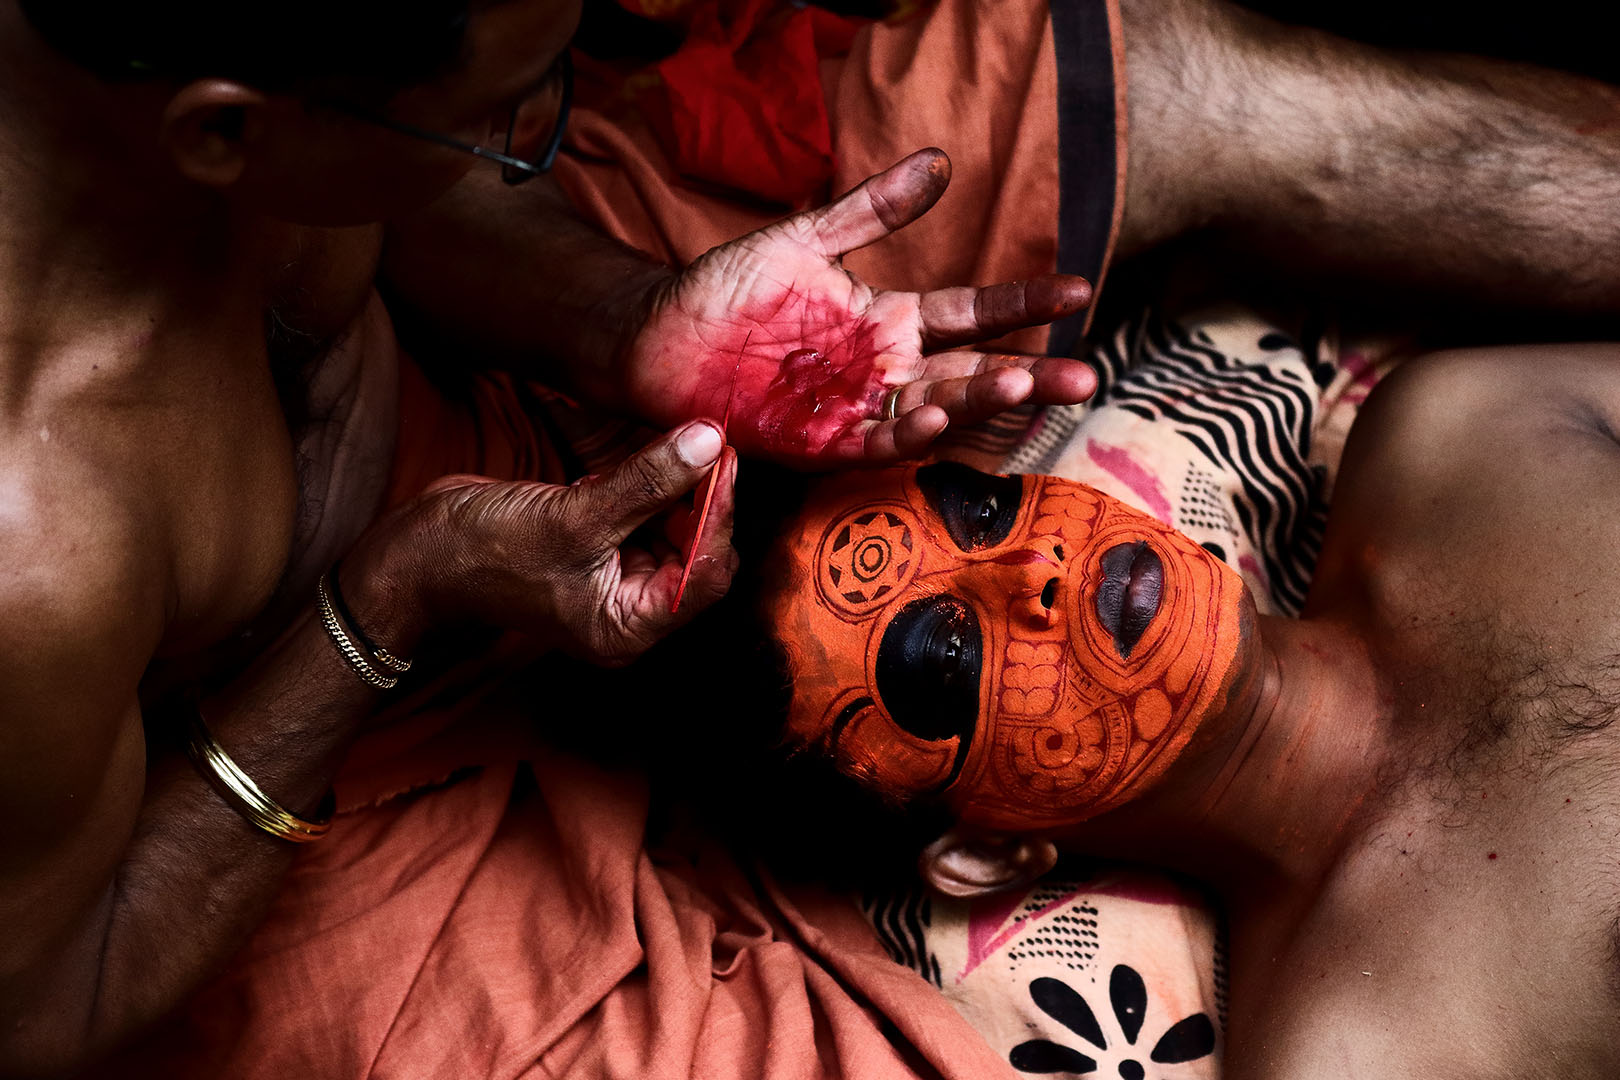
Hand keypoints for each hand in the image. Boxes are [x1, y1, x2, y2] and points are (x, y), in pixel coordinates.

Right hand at [396, 421, 737, 665]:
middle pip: (697, 552)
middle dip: (704, 497)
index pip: (705, 573)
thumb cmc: (485, 552)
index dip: (720, 513)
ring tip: (683, 437)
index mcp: (630, 627)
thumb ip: (646, 483)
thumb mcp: (574, 516)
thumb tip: (707, 443)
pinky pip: (642, 516)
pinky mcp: (599, 549)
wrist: (418, 554)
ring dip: (678, 485)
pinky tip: (644, 454)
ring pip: (673, 528)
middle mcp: (630, 611)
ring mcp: (614, 580)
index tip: (723, 457)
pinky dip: (648, 485)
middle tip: (710, 439)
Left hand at [624, 148, 1096, 465]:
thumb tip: (940, 162)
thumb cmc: (728, 289)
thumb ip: (872, 208)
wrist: (659, 336)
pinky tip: (938, 413)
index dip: (1023, 303)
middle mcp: (887, 371)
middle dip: (1029, 374)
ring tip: (1021, 383)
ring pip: (938, 410)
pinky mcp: (822, 443)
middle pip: (973, 372)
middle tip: (1083, 375)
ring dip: (980, 400)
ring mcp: (859, 410)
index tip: (1077, 290)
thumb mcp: (805, 237)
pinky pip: (877, 443)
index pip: (973, 313)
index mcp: (890, 321)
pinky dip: (910, 433)